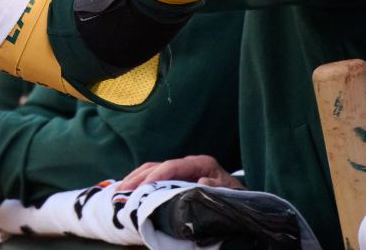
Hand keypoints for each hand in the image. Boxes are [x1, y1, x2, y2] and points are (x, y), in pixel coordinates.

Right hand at [116, 155, 244, 191]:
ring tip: (119, 191)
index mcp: (202, 163)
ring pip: (153, 170)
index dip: (156, 175)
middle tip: (122, 191)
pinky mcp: (178, 178)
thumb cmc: (238, 198)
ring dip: (135, 179)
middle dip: (138, 177)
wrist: (246, 202)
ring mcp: (182, 170)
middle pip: (158, 165)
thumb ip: (217, 187)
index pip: (173, 165)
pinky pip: (155, 177)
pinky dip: (141, 182)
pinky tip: (129, 190)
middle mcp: (189, 164)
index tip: (142, 187)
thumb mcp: (232, 193)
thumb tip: (201, 181)